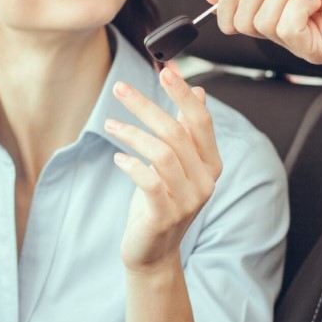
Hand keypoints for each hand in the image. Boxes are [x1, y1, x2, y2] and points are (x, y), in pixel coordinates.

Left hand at [107, 64, 221, 274]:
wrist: (152, 251)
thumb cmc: (161, 202)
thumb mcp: (177, 164)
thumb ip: (188, 130)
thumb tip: (197, 91)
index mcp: (211, 164)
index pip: (201, 121)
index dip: (183, 93)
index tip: (165, 69)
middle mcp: (205, 181)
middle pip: (176, 132)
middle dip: (146, 106)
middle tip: (121, 88)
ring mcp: (187, 200)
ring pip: (162, 153)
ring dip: (132, 133)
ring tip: (110, 124)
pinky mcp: (165, 214)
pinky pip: (149, 180)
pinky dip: (131, 164)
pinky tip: (117, 157)